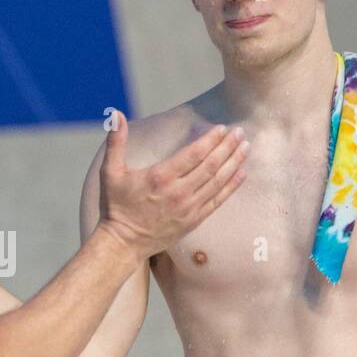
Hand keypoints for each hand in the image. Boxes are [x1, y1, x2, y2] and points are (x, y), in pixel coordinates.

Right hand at [97, 111, 247, 259]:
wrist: (123, 243)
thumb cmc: (116, 206)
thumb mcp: (110, 172)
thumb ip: (116, 142)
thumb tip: (116, 114)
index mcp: (160, 177)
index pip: (194, 153)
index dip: (211, 139)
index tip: (222, 128)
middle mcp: (178, 192)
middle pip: (211, 165)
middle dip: (228, 147)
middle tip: (240, 133)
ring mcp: (188, 208)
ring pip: (218, 182)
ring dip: (234, 163)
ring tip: (245, 148)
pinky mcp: (193, 221)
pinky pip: (218, 201)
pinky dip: (231, 186)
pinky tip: (241, 173)